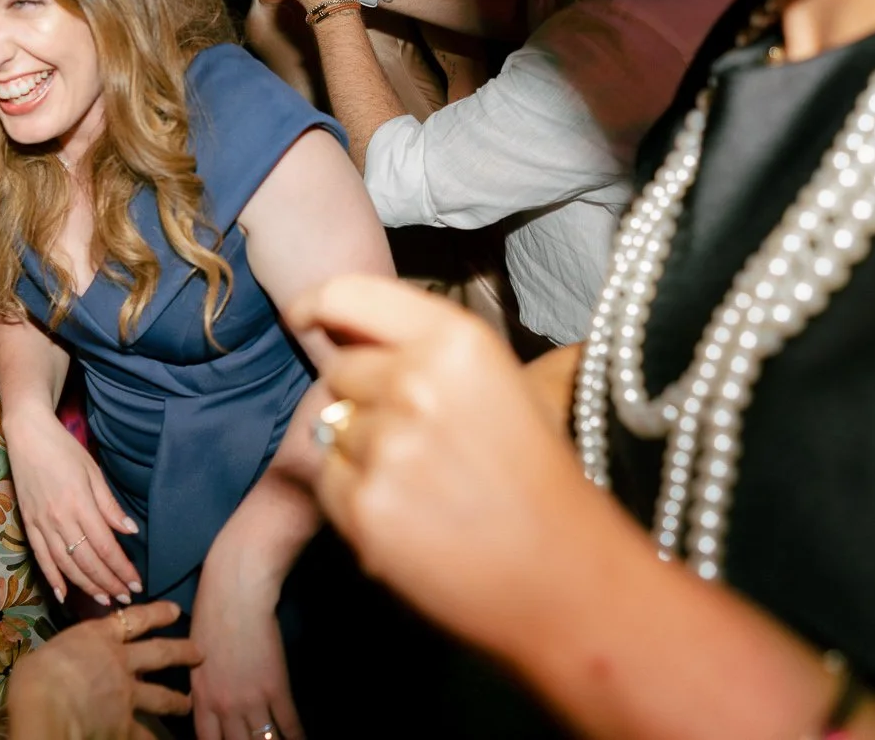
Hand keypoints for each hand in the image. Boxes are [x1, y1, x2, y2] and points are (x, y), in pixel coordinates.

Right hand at [3, 410, 142, 606]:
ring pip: (66, 564)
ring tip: (104, 600)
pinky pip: (41, 557)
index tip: (136, 583)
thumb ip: (110, 505)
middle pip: (87, 561)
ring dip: (86, 586)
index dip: (122, 569)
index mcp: (80, 503)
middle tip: (125, 599)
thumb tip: (130, 532)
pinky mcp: (28, 524)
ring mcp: (41, 523)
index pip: (105, 546)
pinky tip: (63, 594)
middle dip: (109, 583)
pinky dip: (52, 578)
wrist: (27, 435)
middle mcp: (59, 518)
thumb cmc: (64, 449)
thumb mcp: (93, 471)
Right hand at [6, 601, 199, 739]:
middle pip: (160, 653)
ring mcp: (127, 694)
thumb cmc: (37, 674)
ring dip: (177, 700)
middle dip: (183, 652)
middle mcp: (120, 661)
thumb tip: (61, 662)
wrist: (47, 704)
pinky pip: (145, 735)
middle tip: (201, 653)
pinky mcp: (125, 724)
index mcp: (98, 636)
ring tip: (187, 703)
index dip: (157, 613)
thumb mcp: (49, 652)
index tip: (174, 610)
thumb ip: (66, 655)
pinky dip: (153, 739)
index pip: (134, 619)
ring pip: (162, 696)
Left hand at [188, 552, 298, 739]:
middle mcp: (224, 705)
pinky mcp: (276, 689)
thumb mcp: (194, 656)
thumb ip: (201, 685)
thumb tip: (204, 704)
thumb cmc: (211, 615)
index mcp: (201, 696)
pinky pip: (289, 724)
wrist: (236, 593)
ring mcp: (251, 699)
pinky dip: (297, 737)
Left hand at [288, 275, 601, 656]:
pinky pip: (327, 482)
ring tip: (427, 486)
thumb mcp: (501, 384)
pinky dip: (355, 499)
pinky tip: (410, 517)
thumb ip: (424, 349)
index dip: (319, 305)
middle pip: (339, 371)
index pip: (351, 296)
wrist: (567, 579)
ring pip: (331, 429)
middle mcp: (417, 382)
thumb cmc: (538, 479)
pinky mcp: (365, 506)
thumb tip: (340, 328)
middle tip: (422, 441)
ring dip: (363, 454)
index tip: (307, 317)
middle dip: (365, 399)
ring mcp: (387, 446)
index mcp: (458, 342)